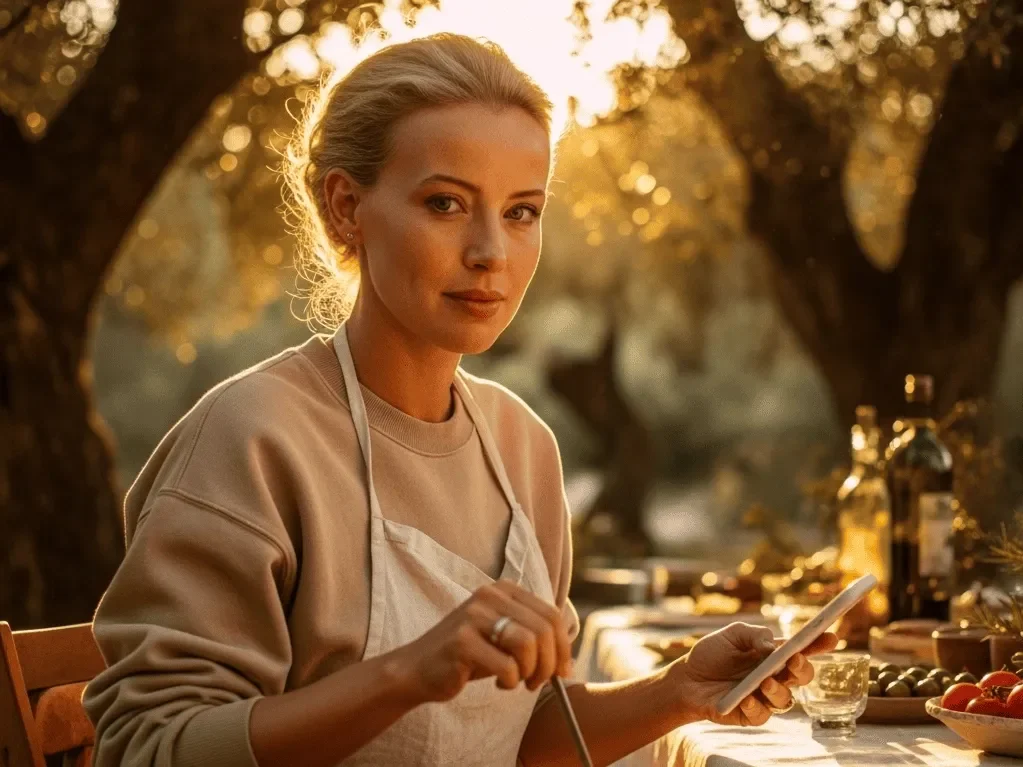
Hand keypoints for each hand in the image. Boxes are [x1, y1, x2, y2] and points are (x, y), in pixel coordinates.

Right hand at [395, 579, 573, 704]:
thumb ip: (534, 637)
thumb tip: (570, 660)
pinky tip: (499, 683)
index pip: (551, 615)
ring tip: (518, 681)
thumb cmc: (469, 656)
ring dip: (530, 673)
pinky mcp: (461, 640)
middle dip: (549, 664)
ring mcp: (474, 615)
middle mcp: (489, 595)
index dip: (563, 647)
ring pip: (528, 645)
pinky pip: (506, 666)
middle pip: (543, 630)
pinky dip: (510, 682)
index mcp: (504, 589)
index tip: (563, 671)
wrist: (419, 668)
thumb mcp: (504, 638)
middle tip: (539, 683)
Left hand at [669, 622, 838, 726]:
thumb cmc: (712, 654)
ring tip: (764, 681)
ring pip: (786, 699)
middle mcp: (776, 676)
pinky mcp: (750, 714)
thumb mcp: (732, 634)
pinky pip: (762, 715)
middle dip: (803, 668)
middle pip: (803, 676)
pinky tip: (745, 698)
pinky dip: (756, 706)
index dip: (820, 644)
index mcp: (775, 655)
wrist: (686, 678)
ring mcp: (765, 697)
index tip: (832, 637)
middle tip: (793, 660)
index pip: (803, 649)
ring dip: (778, 689)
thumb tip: (773, 645)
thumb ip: (754, 635)